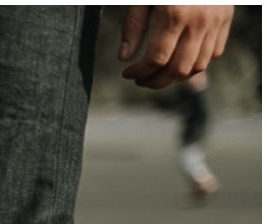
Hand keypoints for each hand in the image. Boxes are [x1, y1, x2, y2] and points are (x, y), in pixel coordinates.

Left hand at [117, 6, 231, 89]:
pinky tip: (179, 61)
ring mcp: (216, 21)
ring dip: (175, 77)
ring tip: (158, 75)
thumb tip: (124, 58)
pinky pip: (215, 53)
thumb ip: (133, 26)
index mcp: (174, 15)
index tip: (127, 74)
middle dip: (155, 81)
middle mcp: (199, 21)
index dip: (138, 73)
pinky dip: (197, 64)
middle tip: (140, 80)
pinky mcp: (226, 19)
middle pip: (177, 69)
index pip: (156, 60)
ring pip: (198, 66)